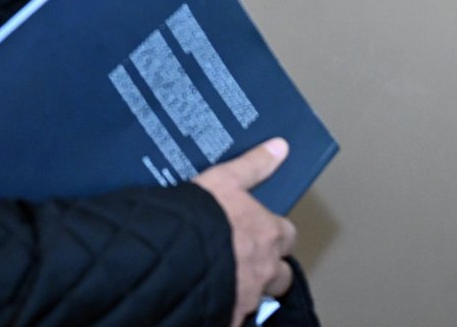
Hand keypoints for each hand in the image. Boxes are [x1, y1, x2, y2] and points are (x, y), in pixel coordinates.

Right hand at [194, 138, 296, 326]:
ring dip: (248, 291)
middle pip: (281, 275)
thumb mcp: (224, 180)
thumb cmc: (199, 219)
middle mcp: (263, 269)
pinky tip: (210, 301)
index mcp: (267, 235)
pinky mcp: (227, 317)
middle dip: (270, 270)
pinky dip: (226, 310)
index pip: (287, 236)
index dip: (276, 234)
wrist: (170, 259)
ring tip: (227, 282)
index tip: (263, 231)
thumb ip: (253, 166)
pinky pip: (234, 316)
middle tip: (248, 262)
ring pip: (259, 298)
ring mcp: (246, 297)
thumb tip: (278, 147)